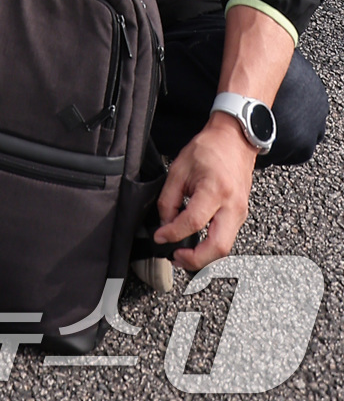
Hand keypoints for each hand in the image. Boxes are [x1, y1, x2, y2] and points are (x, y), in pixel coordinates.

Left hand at [154, 115, 257, 269]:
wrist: (234, 140)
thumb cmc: (208, 149)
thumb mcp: (179, 169)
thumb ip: (168, 199)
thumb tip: (165, 224)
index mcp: (215, 190)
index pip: (193, 222)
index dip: (173, 234)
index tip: (160, 238)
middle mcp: (232, 206)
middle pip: (218, 247)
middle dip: (195, 260)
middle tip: (176, 258)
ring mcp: (240, 213)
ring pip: (225, 248)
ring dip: (204, 257)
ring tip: (183, 254)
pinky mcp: (241, 216)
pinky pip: (227, 239)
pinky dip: (210, 246)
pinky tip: (196, 243)